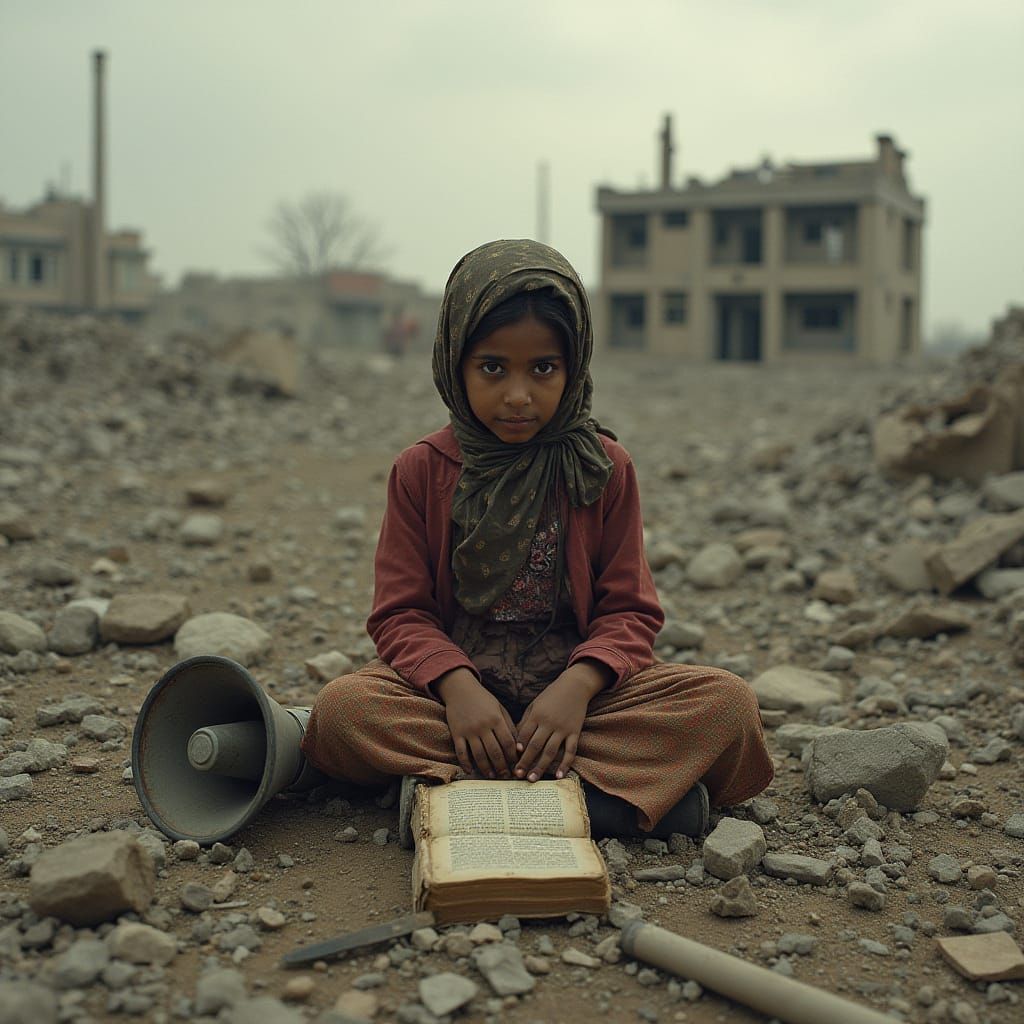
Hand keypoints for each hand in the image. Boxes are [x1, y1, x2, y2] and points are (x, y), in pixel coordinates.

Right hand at [436, 668, 517, 778]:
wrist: (460, 689)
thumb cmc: (483, 699)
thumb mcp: (499, 708)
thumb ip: (509, 725)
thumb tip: (517, 745)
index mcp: (496, 719)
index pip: (508, 743)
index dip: (513, 757)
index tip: (516, 765)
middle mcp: (483, 726)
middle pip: (494, 752)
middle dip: (502, 766)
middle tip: (505, 776)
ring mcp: (469, 730)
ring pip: (479, 755)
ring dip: (486, 768)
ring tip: (492, 776)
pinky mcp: (456, 733)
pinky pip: (461, 752)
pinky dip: (465, 763)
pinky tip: (470, 771)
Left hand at [514, 661, 610, 781]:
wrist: (575, 685)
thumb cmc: (552, 695)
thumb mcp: (535, 704)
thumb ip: (526, 720)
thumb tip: (516, 740)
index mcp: (537, 715)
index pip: (524, 735)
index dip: (517, 748)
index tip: (510, 760)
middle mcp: (549, 723)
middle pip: (535, 745)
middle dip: (525, 761)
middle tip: (517, 775)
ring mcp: (563, 728)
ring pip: (550, 751)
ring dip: (540, 766)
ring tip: (532, 779)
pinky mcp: (575, 732)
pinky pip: (570, 751)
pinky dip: (565, 764)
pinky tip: (558, 775)